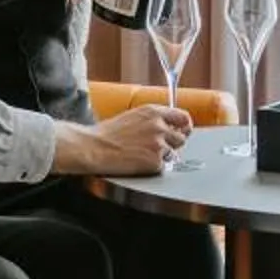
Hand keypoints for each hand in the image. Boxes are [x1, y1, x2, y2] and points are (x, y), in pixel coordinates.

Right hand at [61, 102, 190, 176]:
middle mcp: (160, 126)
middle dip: (173, 143)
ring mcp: (159, 144)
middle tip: (157, 147)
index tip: (181, 131)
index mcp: (154, 112)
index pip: (183, 117)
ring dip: (163, 155)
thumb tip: (167, 126)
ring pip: (174, 153)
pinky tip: (138, 162)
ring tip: (143, 155)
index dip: (184, 126)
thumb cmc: (107, 133)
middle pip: (182, 137)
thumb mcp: (133, 116)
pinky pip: (163, 166)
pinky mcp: (156, 161)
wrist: (95, 147)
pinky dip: (153, 167)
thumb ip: (152, 119)